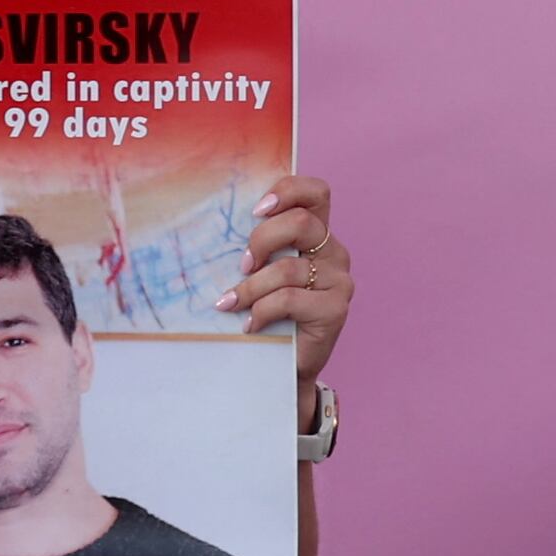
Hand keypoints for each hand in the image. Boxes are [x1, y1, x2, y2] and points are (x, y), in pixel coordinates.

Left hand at [229, 174, 351, 386]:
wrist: (284, 364)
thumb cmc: (269, 311)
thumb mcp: (263, 271)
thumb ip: (258, 247)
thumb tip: (216, 228)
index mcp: (318, 233)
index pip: (316, 192)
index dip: (288, 191)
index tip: (256, 210)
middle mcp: (334, 251)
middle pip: (301, 223)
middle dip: (262, 240)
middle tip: (242, 264)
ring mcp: (339, 280)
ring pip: (288, 268)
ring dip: (251, 287)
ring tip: (230, 303)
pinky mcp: (335, 309)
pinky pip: (289, 299)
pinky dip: (261, 310)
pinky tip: (250, 324)